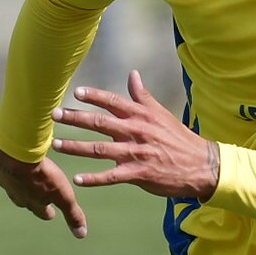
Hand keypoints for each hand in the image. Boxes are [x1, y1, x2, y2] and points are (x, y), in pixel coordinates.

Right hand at [0, 143, 88, 237]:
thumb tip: (81, 235)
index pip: (42, 212)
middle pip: (26, 200)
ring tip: (24, 181)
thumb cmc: (42, 176)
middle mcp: (17, 195)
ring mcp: (6, 181)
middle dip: (33, 200)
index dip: (48, 212)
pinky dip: (10, 169)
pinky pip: (4, 170)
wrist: (16, 154)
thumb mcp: (63, 196)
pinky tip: (12, 163)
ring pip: (14, 186)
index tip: (51, 214)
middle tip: (38, 199)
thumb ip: (72, 214)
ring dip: (20, 185)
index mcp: (33, 203)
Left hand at [53, 71, 221, 202]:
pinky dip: (94, 178)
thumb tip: (133, 74)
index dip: (93, 96)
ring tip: (56, 146)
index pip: (113, 101)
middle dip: (75, 118)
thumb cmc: (179, 139)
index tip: (75, 92)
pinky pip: (111, 176)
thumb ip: (143, 96)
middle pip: (99, 123)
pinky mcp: (139, 173)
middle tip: (54, 115)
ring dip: (76, 147)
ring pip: (99, 149)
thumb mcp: (161, 114)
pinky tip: (77, 179)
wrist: (201, 166)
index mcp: (141, 116)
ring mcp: (136, 153)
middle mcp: (136, 131)